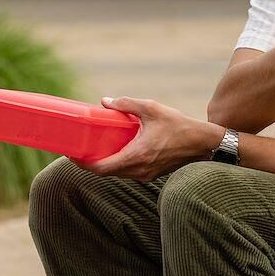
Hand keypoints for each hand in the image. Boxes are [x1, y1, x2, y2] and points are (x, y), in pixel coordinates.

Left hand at [76, 97, 219, 181]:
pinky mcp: (151, 174)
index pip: (100, 168)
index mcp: (136, 156)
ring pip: (117, 173)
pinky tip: (117, 149)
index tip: (70, 153)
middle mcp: (139, 170)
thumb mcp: (152, 109)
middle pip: (105, 172)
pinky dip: (118, 163)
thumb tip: (105, 101)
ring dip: (104, 163)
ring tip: (95, 148)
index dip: (81, 163)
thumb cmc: (179, 126)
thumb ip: (126, 104)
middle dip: (90, 162)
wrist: (204, 144)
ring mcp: (145, 175)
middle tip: (78, 148)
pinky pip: (128, 172)